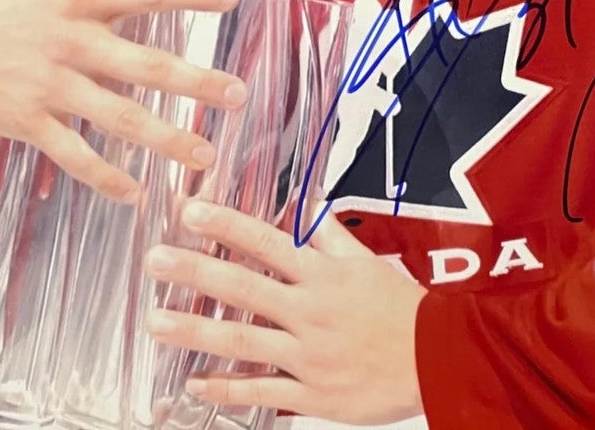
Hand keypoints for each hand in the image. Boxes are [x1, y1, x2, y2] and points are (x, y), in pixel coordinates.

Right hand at [0, 0, 246, 201]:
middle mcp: (73, 43)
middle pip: (148, 66)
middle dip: (198, 83)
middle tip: (239, 96)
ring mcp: (51, 87)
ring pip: (121, 118)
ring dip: (167, 139)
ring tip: (205, 158)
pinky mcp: (27, 121)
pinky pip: (74, 155)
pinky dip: (105, 177)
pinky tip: (135, 192)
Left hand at [143, 202, 425, 424]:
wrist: (440, 360)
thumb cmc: (402, 308)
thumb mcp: (366, 260)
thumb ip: (328, 232)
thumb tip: (302, 200)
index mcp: (323, 274)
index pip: (267, 241)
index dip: (226, 225)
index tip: (189, 210)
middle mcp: (310, 311)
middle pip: (243, 287)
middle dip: (194, 272)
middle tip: (154, 260)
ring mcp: (308, 356)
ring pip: (242, 340)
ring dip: (194, 331)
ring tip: (155, 321)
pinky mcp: (312, 395)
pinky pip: (261, 390)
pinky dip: (226, 388)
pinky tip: (193, 383)